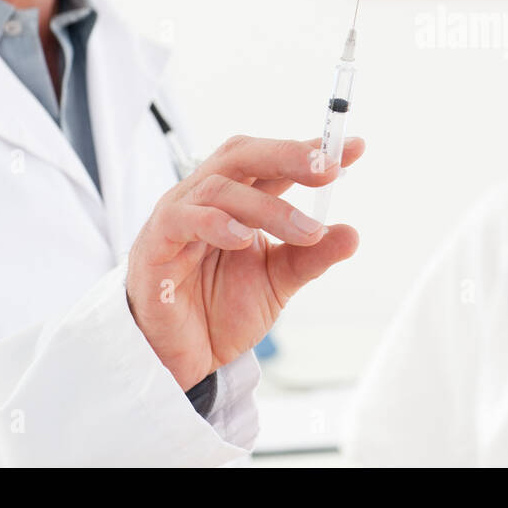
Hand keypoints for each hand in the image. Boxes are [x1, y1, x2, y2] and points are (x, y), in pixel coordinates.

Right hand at [126, 134, 364, 390]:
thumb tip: (353, 234)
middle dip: (288, 156)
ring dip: (268, 207)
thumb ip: (311, 257)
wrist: (182, 360)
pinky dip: (215, 224)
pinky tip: (243, 239)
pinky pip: (180, 221)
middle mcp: (205, 198)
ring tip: (306, 232)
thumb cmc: (221, 308)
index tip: (354, 147)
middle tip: (329, 167)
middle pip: (242, 155)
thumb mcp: (278, 282)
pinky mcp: (154, 247)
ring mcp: (177, 217)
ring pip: (219, 189)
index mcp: (236, 199)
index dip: (308, 150)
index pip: (271, 161)